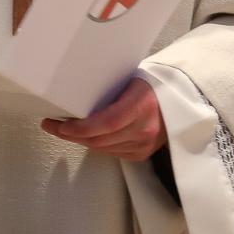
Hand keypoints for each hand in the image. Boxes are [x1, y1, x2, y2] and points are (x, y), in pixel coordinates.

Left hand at [44, 77, 165, 160]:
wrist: (181, 99)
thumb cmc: (152, 83)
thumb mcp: (131, 79)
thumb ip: (109, 90)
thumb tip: (76, 93)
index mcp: (142, 105)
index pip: (107, 123)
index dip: (80, 128)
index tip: (58, 124)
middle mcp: (144, 129)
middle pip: (100, 140)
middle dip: (71, 135)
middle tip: (51, 125)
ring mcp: (144, 145)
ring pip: (102, 149)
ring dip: (82, 141)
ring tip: (65, 129)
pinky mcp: (142, 154)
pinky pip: (112, 153)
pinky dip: (97, 145)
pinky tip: (87, 136)